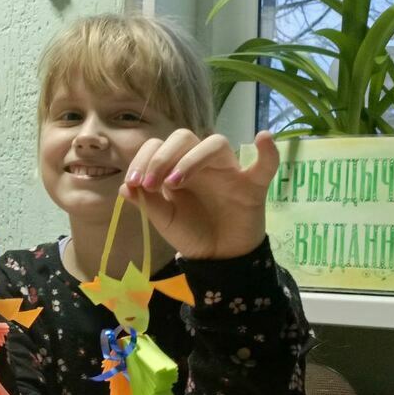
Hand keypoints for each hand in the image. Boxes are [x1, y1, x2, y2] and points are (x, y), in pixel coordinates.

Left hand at [123, 129, 279, 260]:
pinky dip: (267, 153)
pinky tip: (262, 139)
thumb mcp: (164, 220)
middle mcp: (201, 163)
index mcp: (176, 167)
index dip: (144, 159)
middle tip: (150, 184)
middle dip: (162, 156)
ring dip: (192, 158)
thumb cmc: (190, 233)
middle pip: (184, 137)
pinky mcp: (253, 186)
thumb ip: (146, 203)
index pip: (159, 146)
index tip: (134, 182)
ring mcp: (229, 171)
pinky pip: (266, 165)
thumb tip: (125, 186)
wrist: (218, 257)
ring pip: (215, 143)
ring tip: (174, 182)